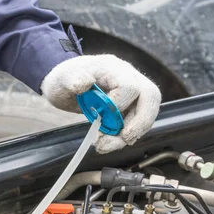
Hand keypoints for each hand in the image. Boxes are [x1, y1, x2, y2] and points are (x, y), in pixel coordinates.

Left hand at [42, 55, 160, 153]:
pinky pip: (135, 122)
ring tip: (105, 145)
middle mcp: (129, 78)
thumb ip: (72, 79)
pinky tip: (107, 142)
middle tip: (123, 139)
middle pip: (151, 98)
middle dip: (140, 123)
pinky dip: (123, 136)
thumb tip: (83, 83)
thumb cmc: (64, 79)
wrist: (65, 84)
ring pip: (145, 114)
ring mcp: (132, 93)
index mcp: (113, 68)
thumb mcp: (62, 78)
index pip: (130, 86)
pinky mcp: (129, 106)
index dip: (120, 105)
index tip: (101, 117)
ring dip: (129, 134)